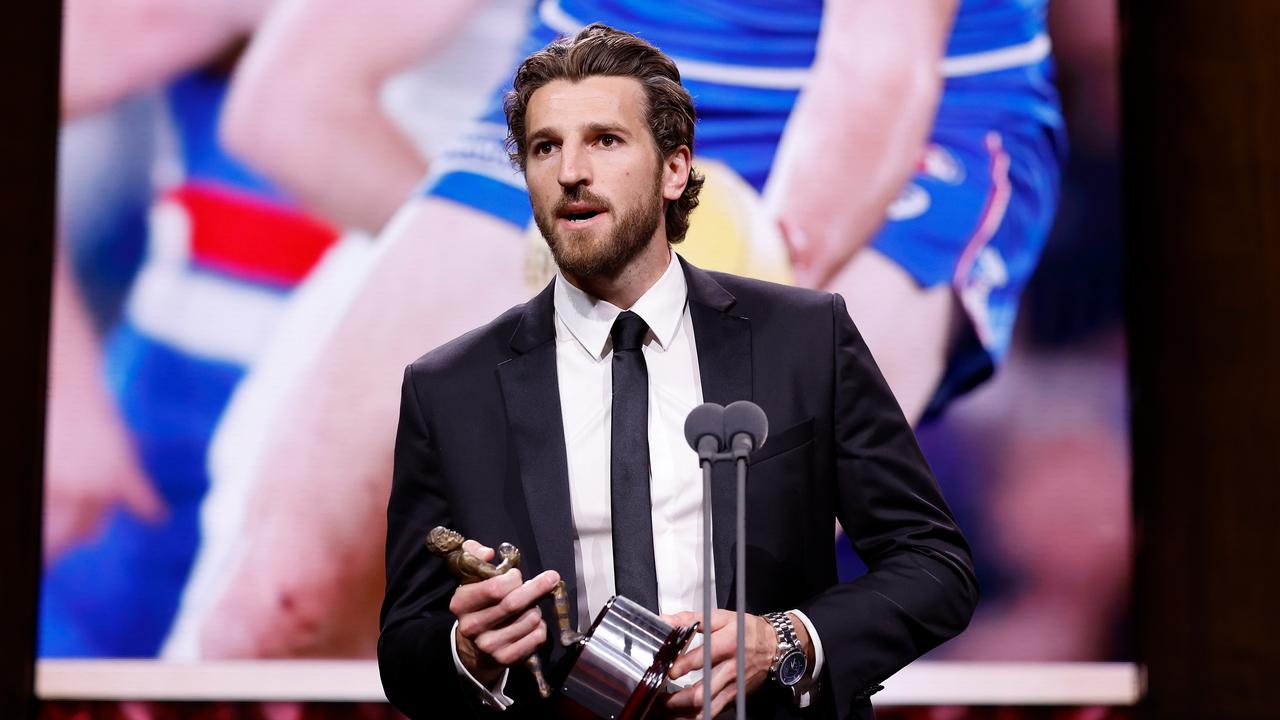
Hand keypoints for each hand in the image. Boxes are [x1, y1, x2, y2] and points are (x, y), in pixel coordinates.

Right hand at [451, 540, 559, 686]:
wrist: (474, 647)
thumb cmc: (479, 603)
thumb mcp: (470, 578)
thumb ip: (474, 556)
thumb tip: (488, 553)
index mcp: (460, 604)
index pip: (494, 588)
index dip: (512, 578)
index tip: (517, 575)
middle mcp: (472, 627)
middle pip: (514, 604)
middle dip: (536, 587)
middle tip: (552, 577)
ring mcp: (489, 645)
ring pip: (530, 619)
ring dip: (536, 609)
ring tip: (528, 608)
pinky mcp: (506, 658)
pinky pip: (537, 636)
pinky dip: (541, 626)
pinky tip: (529, 624)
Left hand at [659, 610, 777, 718]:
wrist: (774, 647)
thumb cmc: (745, 630)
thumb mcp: (720, 618)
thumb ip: (690, 619)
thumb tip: (664, 620)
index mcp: (726, 645)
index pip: (701, 659)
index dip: (681, 666)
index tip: (666, 670)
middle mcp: (729, 670)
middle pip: (701, 693)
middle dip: (676, 700)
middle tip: (657, 698)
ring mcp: (731, 688)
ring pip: (705, 708)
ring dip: (682, 713)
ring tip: (663, 710)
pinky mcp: (733, 698)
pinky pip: (712, 712)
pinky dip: (695, 716)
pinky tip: (680, 715)